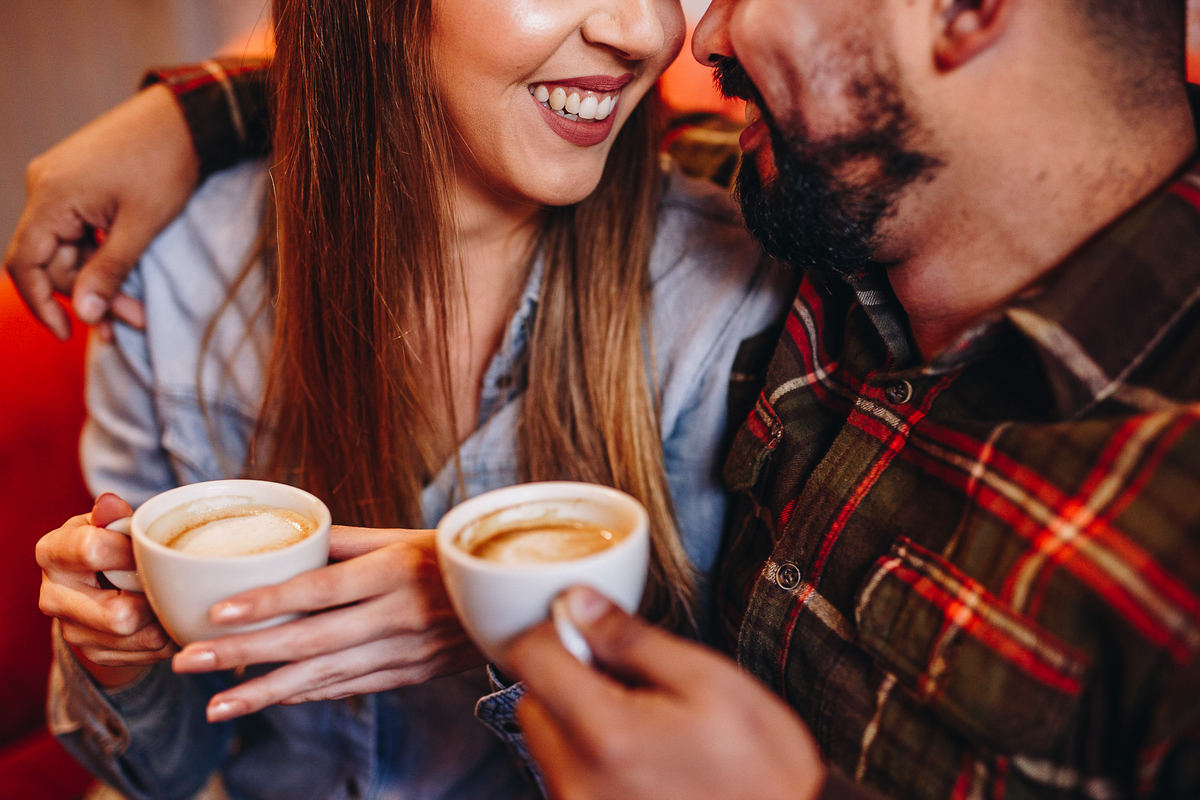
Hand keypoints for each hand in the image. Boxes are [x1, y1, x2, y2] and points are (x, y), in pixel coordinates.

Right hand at [4, 84, 199, 340]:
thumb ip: (110, 270)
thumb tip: (85, 314)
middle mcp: (45, 187)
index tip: (70, 334)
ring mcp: (61, 183)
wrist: (186, 118)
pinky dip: (102, 257)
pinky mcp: (79, 183)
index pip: (24, 263)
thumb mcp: (141, 225)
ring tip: (138, 313)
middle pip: (53, 260)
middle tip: (132, 323)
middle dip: (90, 295)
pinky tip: (127, 280)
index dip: (41, 303)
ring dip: (101, 280)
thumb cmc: (166, 165)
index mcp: (50, 195)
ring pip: (70, 249)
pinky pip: (80, 231)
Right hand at [36, 493, 174, 686]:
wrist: (98, 584)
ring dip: (165, 619)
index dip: (131, 551)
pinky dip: (165, 636)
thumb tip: (111, 502)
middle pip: (118, 614)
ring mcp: (72, 631)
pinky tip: (166, 616)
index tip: (149, 549)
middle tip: (168, 581)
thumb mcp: (109, 524)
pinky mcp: (95, 654)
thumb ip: (113, 516)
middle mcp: (53, 597)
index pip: (93, 551)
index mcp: (53, 552)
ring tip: (172, 597)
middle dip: (153, 598)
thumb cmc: (111, 543)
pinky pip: (146, 653)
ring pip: (138, 637)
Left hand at [171, 526, 482, 721]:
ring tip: (216, 704)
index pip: (320, 590)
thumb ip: (345, 540)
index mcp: (393, 571)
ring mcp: (403, 653)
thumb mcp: (404, 536)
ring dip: (266, 693)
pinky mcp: (408, 676)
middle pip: (311, 640)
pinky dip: (306, 697)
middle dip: (245, 654)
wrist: (513, 598)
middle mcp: (396, 616)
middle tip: (189, 661)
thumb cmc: (449, 557)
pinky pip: (348, 689)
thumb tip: (286, 538)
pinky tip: (268, 701)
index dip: (269, 602)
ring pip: (324, 677)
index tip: (218, 611)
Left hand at [507, 587, 826, 799]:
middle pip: (532, 699)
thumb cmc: (758, 767)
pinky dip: (589, 754)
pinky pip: (566, 773)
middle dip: (568, 676)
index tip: (589, 628)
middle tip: (628, 678)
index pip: (531, 656)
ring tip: (643, 721)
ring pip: (546, 738)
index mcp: (603, 734)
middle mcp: (575, 779)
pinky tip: (641, 754)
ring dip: (578, 717)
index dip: (558, 628)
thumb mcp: (706, 681)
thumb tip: (578, 603)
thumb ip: (631, 639)